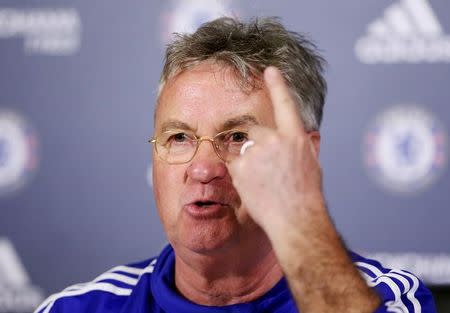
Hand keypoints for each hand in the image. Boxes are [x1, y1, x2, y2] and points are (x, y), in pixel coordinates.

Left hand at [227, 66, 323, 236]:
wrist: (295, 220)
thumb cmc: (306, 196)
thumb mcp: (311, 165)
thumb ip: (302, 146)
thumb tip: (303, 135)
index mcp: (296, 138)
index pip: (285, 105)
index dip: (278, 86)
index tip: (270, 70)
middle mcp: (276, 140)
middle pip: (255, 131)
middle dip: (257, 146)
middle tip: (267, 170)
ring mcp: (257, 152)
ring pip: (244, 149)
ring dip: (249, 161)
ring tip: (263, 182)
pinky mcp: (241, 166)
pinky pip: (234, 164)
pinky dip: (240, 173)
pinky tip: (254, 186)